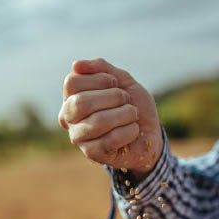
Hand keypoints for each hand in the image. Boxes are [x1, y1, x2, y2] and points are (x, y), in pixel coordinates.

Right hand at [58, 58, 162, 177]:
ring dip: (125, 114)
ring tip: (133, 114)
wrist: (150, 132)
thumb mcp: (122, 80)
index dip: (99, 79)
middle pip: (80, 103)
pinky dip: (130, 130)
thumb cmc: (132, 104)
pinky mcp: (92, 153)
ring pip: (98, 122)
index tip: (115, 83)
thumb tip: (76, 65)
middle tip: (126, 99)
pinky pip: (111, 139)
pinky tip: (134, 129)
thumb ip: (101, 69)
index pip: (72, 83)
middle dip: (112, 97)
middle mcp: (69, 118)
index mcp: (71, 97)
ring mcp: (78, 137)